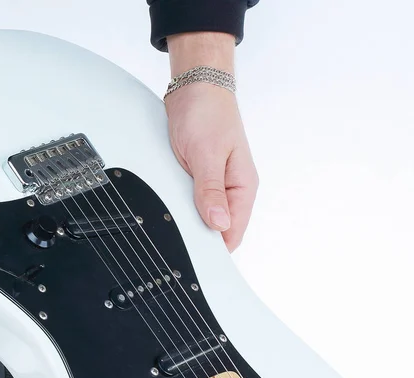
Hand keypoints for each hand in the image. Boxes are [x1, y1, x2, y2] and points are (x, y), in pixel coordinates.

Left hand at [166, 33, 258, 250]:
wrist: (195, 86)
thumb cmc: (207, 113)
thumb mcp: (207, 155)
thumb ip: (211, 191)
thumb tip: (218, 224)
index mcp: (242, 187)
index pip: (233, 232)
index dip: (215, 248)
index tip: (196, 256)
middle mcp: (231, 189)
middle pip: (218, 229)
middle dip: (200, 236)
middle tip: (178, 237)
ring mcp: (215, 184)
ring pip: (203, 216)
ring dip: (189, 220)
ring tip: (173, 217)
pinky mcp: (199, 178)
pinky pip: (192, 201)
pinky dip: (181, 205)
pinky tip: (170, 203)